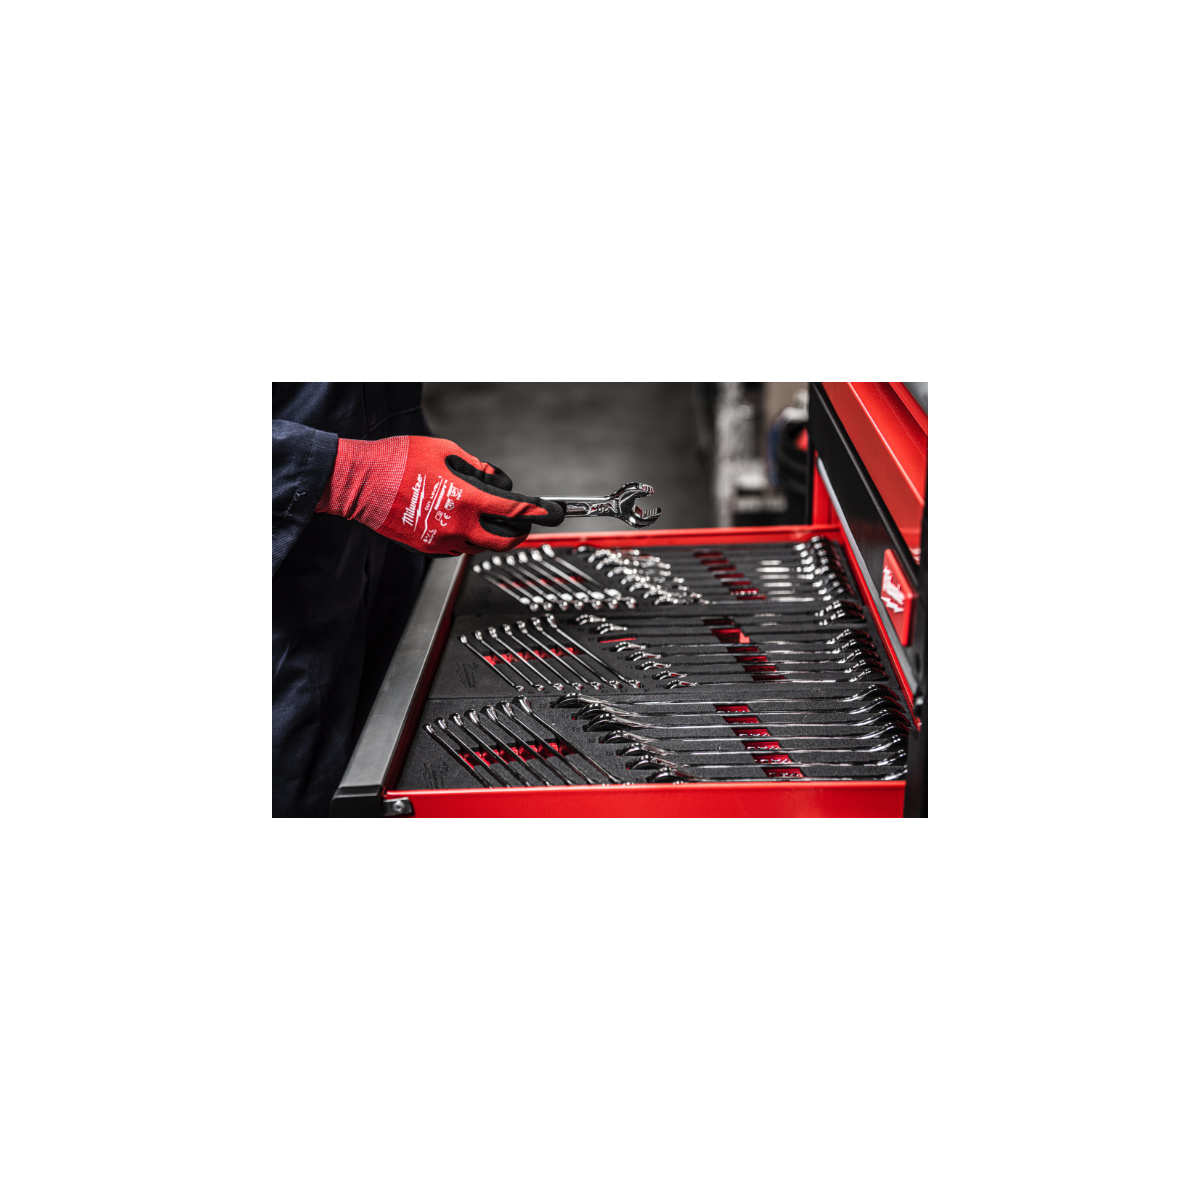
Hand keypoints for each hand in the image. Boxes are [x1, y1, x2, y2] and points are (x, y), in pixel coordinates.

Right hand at [315, 435, 563, 553]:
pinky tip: (461, 519)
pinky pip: (461, 549)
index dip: (540, 512)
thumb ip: (477, 468)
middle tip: (525, 519)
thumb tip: (496, 481)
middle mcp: (456, 526)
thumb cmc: (397, 461)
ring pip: (483, 546)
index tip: (554, 513)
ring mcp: (442, 541)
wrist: (359, 484)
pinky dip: (470, 538)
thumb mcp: (446, 451)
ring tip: (484, 512)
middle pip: (506, 540)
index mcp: (465, 499)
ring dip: (493, 533)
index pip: (515, 512)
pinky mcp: (429, 549)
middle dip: (520, 530)